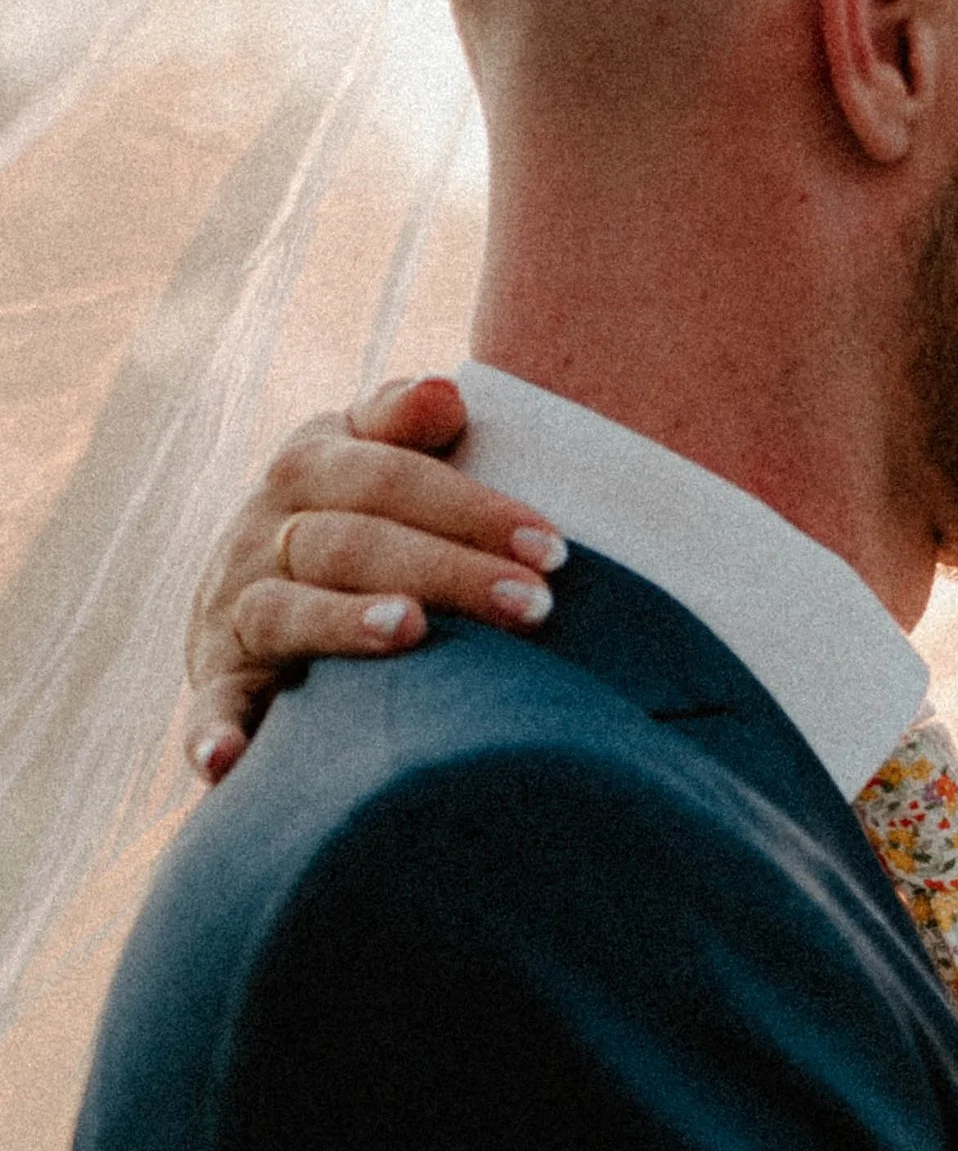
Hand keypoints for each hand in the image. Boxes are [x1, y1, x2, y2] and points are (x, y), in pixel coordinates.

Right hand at [184, 376, 565, 779]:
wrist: (247, 598)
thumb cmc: (351, 522)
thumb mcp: (365, 459)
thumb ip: (402, 424)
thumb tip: (447, 389)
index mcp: (309, 468)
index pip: (389, 476)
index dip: (470, 508)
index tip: (551, 546)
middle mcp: (262, 533)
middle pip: (353, 542)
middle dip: (447, 570)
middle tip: (533, 606)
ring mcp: (234, 608)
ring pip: (288, 610)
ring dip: (345, 623)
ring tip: (411, 629)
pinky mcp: (218, 680)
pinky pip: (212, 706)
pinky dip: (215, 732)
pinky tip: (230, 761)